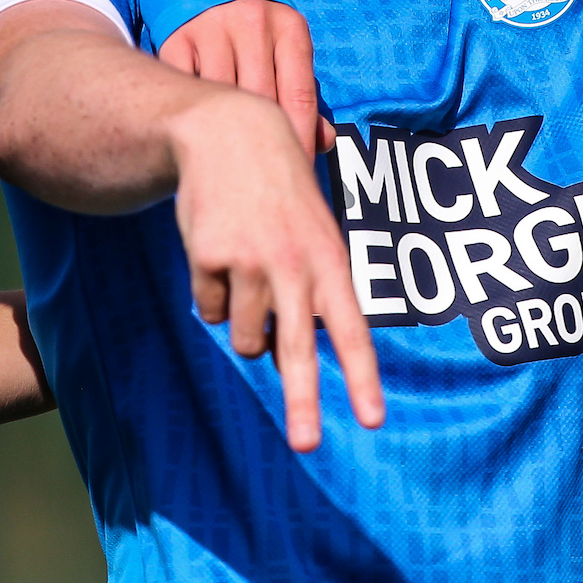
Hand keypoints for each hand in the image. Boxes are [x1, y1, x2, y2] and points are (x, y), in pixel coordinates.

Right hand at [159, 0, 331, 157]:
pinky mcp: (175, 38)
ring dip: (222, 133)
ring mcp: (210, 29)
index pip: (299, 96)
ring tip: (228, 163)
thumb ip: (303, 93)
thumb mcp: (286, 47)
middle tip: (261, 176)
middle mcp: (251, 22)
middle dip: (261, 142)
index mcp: (289, 27)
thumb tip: (323, 143)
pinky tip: (196, 134)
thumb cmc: (255, 30)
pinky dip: (191, 115)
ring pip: (220, 97)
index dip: (299, 140)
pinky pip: (185, 87)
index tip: (295, 172)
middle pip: (260, 100)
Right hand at [169, 85, 383, 451]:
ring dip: (244, 325)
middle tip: (306, 447)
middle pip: (299, 350)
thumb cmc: (280, 197)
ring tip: (248, 273)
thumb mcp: (311, 239)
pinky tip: (220, 252)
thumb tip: (290, 365)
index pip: (353, 330)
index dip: (362, 377)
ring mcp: (251, 262)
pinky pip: (210, 310)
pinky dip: (212, 295)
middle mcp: (295, 266)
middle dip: (303, 402)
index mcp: (331, 262)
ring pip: (246, 338)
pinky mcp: (210, 257)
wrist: (232, 135)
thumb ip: (310, 298)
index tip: (373, 419)